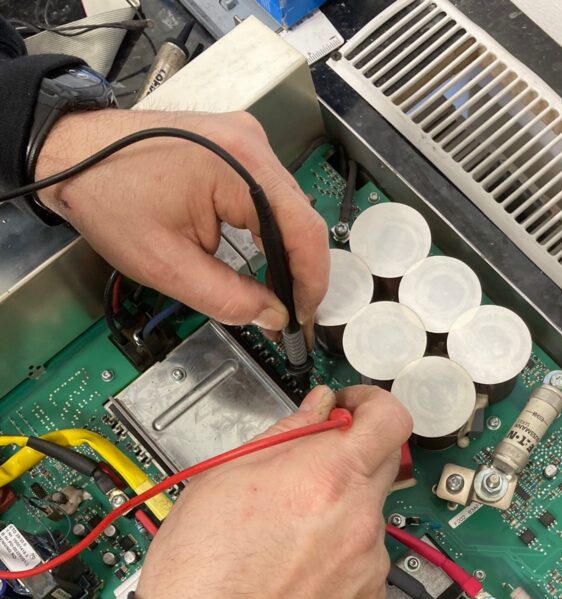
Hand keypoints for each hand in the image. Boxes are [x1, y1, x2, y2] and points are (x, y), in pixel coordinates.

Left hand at [34, 109, 329, 330]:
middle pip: (301, 219)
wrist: (71, 155)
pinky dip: (269, 230)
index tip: (303, 317)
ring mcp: (245, 140)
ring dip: (284, 252)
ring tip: (273, 292)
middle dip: (298, 271)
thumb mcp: (167, 265)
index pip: (305, 231)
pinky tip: (259, 258)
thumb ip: (228, 298)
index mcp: (240, 166)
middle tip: (288, 314)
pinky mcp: (234, 145)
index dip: (312, 282)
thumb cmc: (107, 197)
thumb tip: (273, 316)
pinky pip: (268, 194)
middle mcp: (251, 144)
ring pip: (287, 208)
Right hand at [136, 385, 412, 598]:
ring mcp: (370, 559)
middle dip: (351, 454)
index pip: (390, 416)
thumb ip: (285, 433)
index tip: (349, 410)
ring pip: (369, 511)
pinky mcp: (370, 596)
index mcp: (327, 475)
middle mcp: (360, 515)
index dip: (372, 404)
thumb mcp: (224, 476)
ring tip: (287, 534)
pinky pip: (366, 555)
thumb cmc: (202, 569)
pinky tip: (299, 566)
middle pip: (384, 461)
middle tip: (309, 468)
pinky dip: (341, 551)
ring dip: (341, 507)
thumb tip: (318, 409)